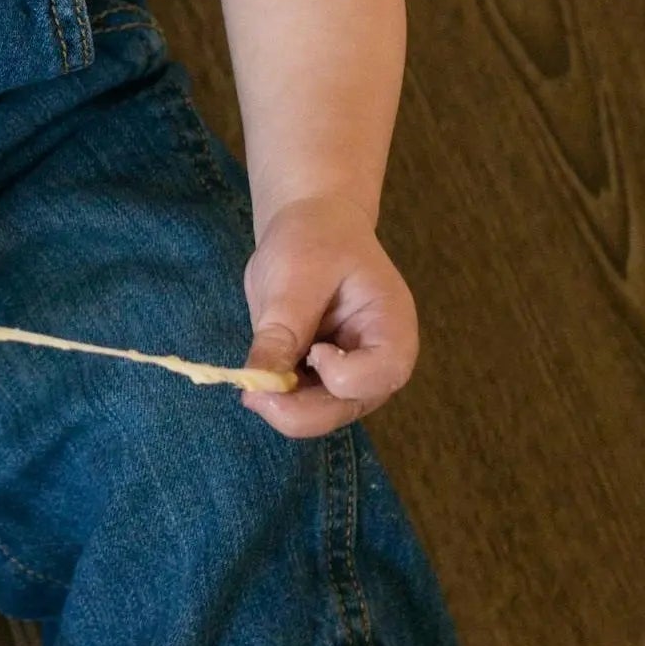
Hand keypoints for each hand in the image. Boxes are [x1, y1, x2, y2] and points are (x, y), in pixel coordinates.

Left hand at [239, 196, 419, 438]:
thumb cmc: (315, 240)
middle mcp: (379, 363)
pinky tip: (259, 378)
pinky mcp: (323, 381)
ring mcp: (352, 377)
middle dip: (296, 410)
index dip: (339, 375)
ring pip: (319, 417)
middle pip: (345, 409)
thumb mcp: (296, 276)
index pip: (379, 376)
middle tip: (251, 391)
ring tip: (253, 380)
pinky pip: (300, 407)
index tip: (313, 348)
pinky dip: (275, 400)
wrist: (312, 228)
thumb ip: (283, 330)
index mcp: (393, 328)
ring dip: (282, 408)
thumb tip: (259, 384)